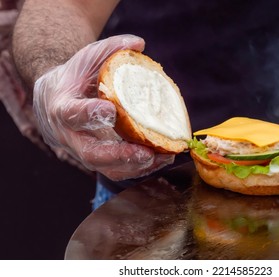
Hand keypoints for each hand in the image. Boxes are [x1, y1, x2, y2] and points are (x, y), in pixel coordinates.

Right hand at [33, 35, 173, 180]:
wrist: (55, 99)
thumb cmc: (74, 77)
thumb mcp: (86, 58)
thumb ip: (109, 49)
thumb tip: (139, 43)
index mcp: (62, 107)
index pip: (72, 115)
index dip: (90, 115)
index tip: (111, 112)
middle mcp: (70, 135)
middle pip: (91, 153)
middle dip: (120, 155)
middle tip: (145, 153)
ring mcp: (83, 151)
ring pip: (107, 168)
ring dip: (136, 167)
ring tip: (162, 157)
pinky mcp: (98, 159)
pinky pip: (117, 170)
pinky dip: (140, 168)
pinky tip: (161, 159)